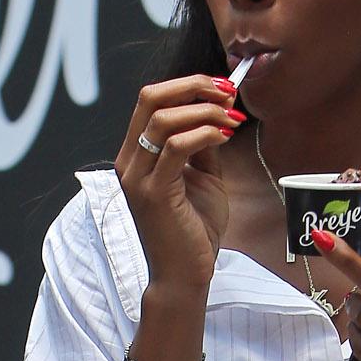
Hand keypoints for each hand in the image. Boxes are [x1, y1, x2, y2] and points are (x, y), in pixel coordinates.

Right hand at [116, 75, 242, 293]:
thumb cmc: (193, 231)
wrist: (185, 275)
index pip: (152, 101)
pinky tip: (224, 135)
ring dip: (204, 109)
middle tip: (227, 92)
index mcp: (137, 156)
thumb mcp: (203, 178)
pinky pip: (175, 146)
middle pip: (150, 98)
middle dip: (194, 86)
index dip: (188, 86)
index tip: (222, 89)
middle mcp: (130, 163)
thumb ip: (203, 145)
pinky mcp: (153, 193)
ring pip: (163, 118)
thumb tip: (217, 112)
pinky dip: (204, 133)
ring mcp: (138, 178)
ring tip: (231, 117)